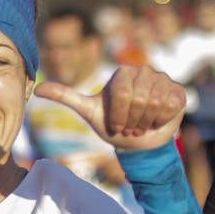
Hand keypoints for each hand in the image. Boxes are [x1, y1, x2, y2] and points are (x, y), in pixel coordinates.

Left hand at [34, 65, 186, 150]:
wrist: (138, 142)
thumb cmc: (112, 125)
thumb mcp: (88, 112)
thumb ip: (66, 96)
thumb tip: (36, 89)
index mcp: (123, 73)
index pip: (123, 95)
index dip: (119, 116)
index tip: (116, 124)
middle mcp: (144, 71)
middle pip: (140, 99)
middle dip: (133, 121)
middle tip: (131, 126)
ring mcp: (163, 79)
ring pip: (156, 103)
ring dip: (147, 122)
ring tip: (142, 124)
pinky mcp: (178, 92)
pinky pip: (171, 106)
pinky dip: (162, 120)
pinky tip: (157, 121)